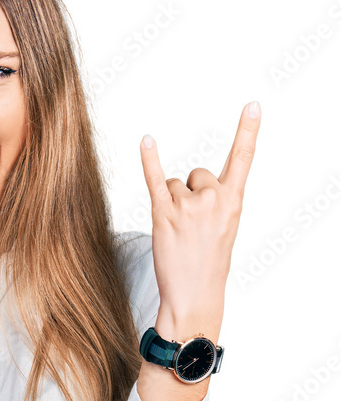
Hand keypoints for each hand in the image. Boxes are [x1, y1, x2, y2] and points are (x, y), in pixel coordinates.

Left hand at [139, 101, 260, 342]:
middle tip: (192, 227)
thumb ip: (218, 201)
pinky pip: (155, 180)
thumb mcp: (226, 228)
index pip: (243, 159)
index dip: (248, 130)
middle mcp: (213, 199)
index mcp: (234, 201)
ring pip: (174, 184)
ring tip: (178, 232)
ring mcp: (188, 206)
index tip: (252, 105)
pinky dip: (150, 160)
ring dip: (172, 202)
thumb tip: (194, 183)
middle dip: (191, 193)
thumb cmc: (209, 263)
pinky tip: (148, 141)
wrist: (195, 295)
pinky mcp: (163, 214)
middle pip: (197, 174)